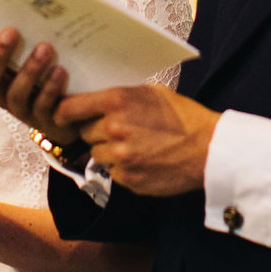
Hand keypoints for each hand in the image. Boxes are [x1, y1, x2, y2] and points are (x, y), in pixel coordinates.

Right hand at [0, 29, 77, 143]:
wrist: (78, 104)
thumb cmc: (50, 60)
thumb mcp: (33, 43)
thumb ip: (25, 24)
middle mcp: (1, 92)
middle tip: (11, 31)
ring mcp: (21, 109)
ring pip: (15, 94)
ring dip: (29, 70)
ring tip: (45, 48)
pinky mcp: (46, 120)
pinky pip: (43, 106)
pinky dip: (50, 88)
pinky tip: (60, 70)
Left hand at [57, 85, 218, 196]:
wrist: (207, 149)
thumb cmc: (182, 116)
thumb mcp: (150, 92)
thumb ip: (120, 95)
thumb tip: (94, 99)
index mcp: (117, 101)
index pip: (69, 108)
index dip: (63, 113)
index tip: (63, 115)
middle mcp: (113, 128)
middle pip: (83, 132)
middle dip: (95, 130)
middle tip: (116, 129)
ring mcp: (119, 157)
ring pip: (96, 154)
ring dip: (107, 150)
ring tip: (133, 144)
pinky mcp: (127, 179)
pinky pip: (112, 172)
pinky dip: (122, 167)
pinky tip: (142, 159)